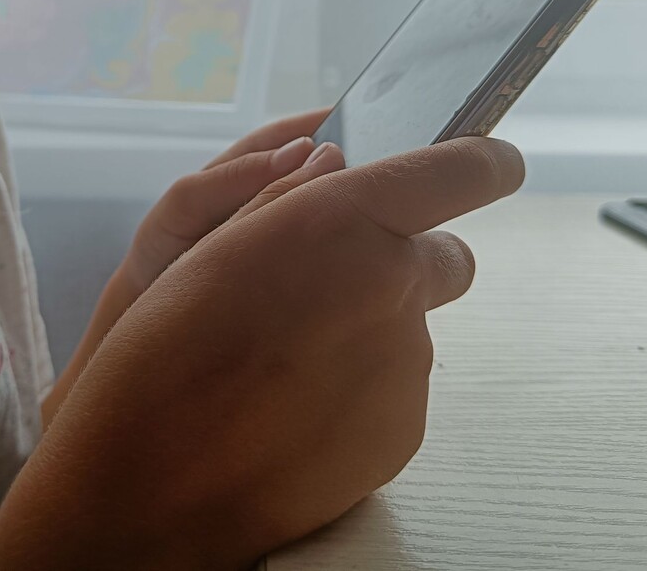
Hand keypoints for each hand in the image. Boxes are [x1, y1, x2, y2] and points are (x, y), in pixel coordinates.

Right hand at [0, 136, 524, 570]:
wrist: (154, 487)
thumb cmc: (163, 352)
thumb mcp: (210, 246)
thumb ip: (289, 197)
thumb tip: (336, 168)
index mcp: (345, 222)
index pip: (460, 169)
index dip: (482, 159)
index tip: (492, 159)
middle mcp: (394, 287)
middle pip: (449, 257)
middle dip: (409, 259)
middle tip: (337, 283)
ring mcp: (406, 365)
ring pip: (410, 327)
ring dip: (368, 329)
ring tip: (288, 363)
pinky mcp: (404, 429)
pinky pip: (394, 388)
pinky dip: (359, 388)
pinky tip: (296, 409)